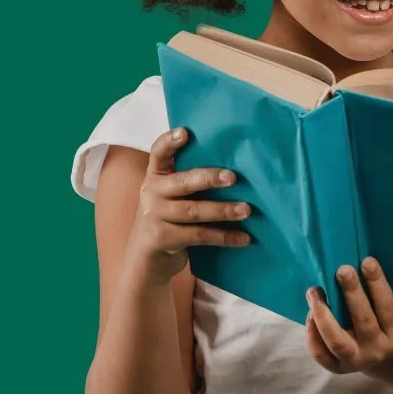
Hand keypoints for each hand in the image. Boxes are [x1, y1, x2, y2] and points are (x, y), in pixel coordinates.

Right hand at [126, 128, 250, 282]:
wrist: (146, 261)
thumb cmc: (169, 220)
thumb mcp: (171, 197)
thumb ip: (190, 181)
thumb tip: (236, 168)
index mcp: (156, 176)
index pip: (159, 153)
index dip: (170, 142)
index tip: (185, 132)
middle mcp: (152, 193)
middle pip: (184, 182)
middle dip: (209, 178)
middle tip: (234, 177)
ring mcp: (154, 216)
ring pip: (195, 211)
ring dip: (224, 210)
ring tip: (246, 210)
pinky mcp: (162, 239)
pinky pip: (199, 235)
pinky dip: (224, 237)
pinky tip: (244, 238)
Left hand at [305, 258, 392, 373]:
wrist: (375, 354)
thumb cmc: (379, 321)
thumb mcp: (386, 312)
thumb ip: (376, 293)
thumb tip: (358, 262)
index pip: (387, 307)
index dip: (378, 284)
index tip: (368, 261)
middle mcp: (377, 350)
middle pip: (363, 321)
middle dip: (352, 293)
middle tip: (343, 270)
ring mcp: (356, 362)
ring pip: (337, 340)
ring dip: (324, 314)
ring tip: (315, 291)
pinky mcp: (336, 368)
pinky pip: (320, 352)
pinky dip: (313, 332)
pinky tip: (310, 312)